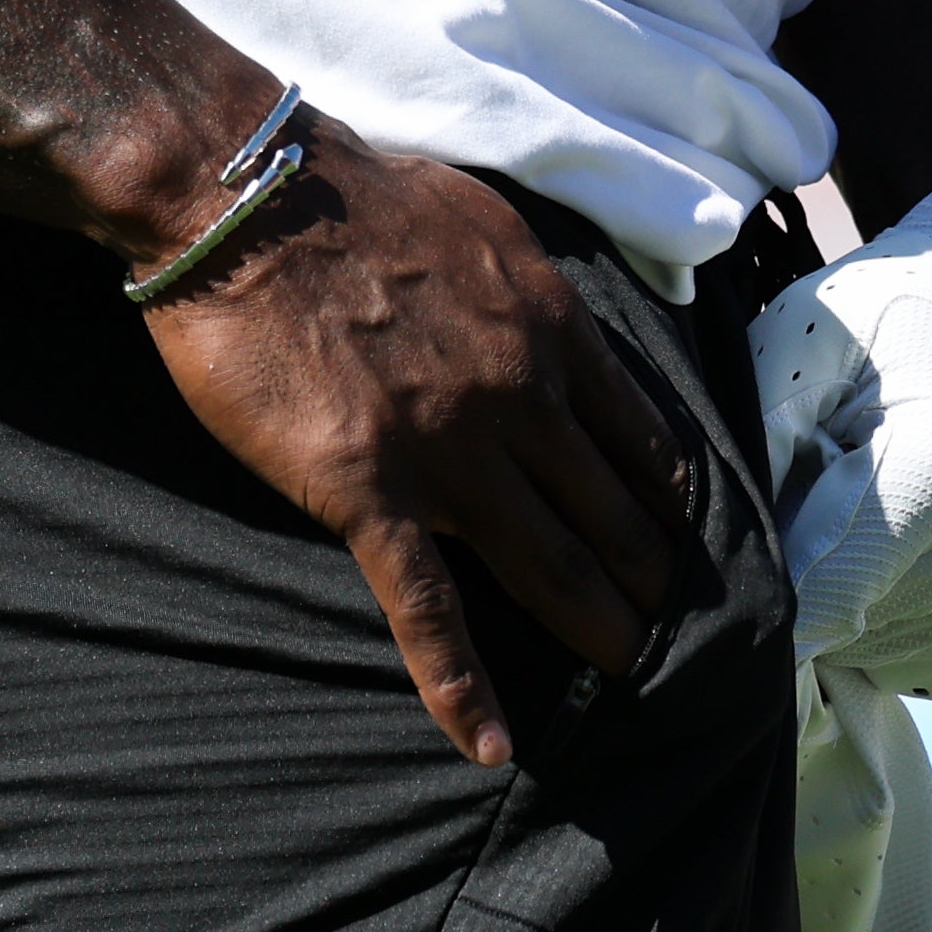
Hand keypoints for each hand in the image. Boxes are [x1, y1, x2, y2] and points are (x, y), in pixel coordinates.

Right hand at [141, 127, 688, 766]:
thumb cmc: (351, 189)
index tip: (683, 532)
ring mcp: (451, 454)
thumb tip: (540, 306)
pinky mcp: (371, 494)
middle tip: (676, 626)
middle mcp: (521, 396)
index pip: (637, 432)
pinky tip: (487, 741)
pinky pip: (429, 608)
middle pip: (610, 510)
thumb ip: (521, 278)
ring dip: (599, 626)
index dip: (666, 494)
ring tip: (632, 671)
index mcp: (550, 325)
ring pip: (550, 564)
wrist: (248, 200)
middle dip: (651, 575)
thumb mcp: (479, 215)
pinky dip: (462, 685)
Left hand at [751, 169, 931, 701]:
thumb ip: (759, 443)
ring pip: (873, 654)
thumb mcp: (808, 343)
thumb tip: (718, 569)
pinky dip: (892, 617)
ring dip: (848, 598)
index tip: (747, 522)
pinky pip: (918, 663)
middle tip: (824, 485)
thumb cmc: (897, 320)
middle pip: (841, 629)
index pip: (813, 596)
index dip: (758, 567)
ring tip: (873, 505)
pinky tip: (907, 542)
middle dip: (805, 571)